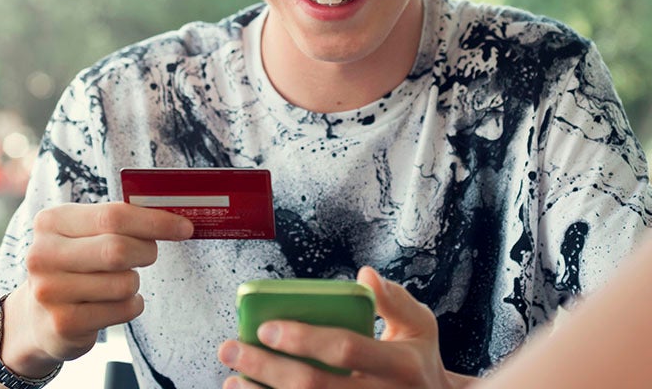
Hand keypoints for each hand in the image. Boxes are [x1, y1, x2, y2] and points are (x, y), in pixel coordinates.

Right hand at [0, 202, 193, 376]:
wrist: (36, 317)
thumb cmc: (74, 264)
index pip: (114, 215)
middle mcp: (43, 255)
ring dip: (134, 283)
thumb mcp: (83, 233)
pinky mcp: (64, 323)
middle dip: (147, 251)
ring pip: (124, 283)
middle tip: (149, 254)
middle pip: (118, 249)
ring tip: (118, 282)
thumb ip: (119, 220)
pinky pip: (122, 310)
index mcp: (51, 221)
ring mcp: (50, 291)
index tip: (184, 227)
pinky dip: (131, 305)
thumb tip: (174, 215)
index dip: (155, 221)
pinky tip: (113, 303)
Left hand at [217, 267, 470, 387]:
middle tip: (231, 349)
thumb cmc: (418, 363)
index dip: (303, 339)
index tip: (266, 327)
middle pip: (314, 387)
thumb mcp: (420, 327)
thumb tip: (364, 275)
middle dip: (266, 368)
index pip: (346, 350)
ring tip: (232, 380)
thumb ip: (394, 300)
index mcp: (401, 365)